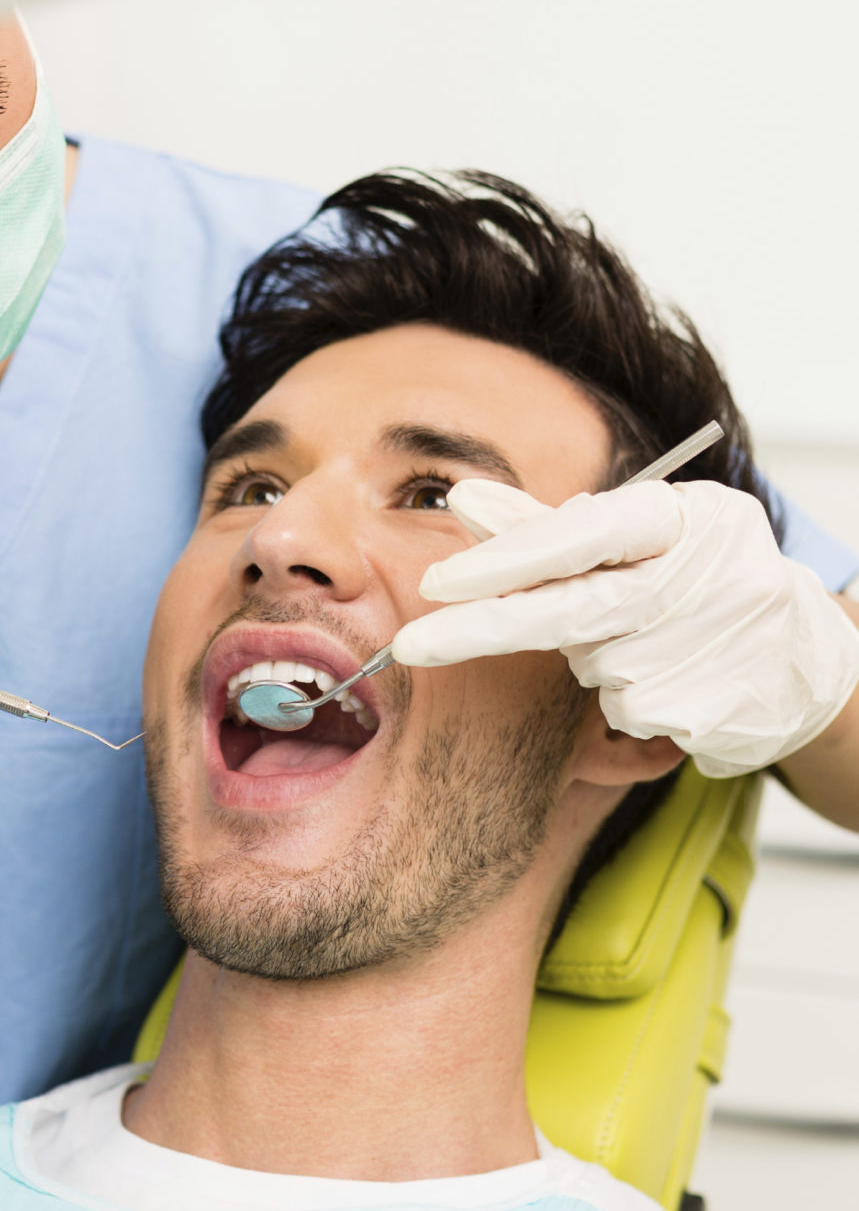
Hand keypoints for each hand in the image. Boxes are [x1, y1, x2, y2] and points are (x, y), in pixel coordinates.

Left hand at [390, 477, 858, 776]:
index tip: (437, 583)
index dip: (508, 558)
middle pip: (571, 611)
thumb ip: (548, 524)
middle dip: (484, 629)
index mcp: (683, 519)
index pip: (582, 534)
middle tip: (410, 646)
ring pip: (592, 665)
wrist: (800, 657)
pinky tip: (673, 679)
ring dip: (595, 658)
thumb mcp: (642, 533)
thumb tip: (461, 498)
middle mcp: (699, 578)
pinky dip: (627, 699)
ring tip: (652, 641)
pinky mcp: (706, 712)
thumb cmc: (701, 578)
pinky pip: (623, 709)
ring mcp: (706, 649)